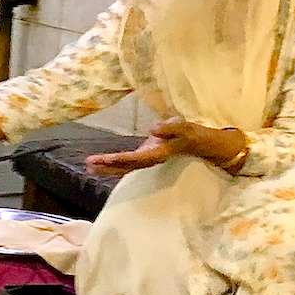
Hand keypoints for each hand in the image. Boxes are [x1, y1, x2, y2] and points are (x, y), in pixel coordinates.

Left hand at [86, 117, 247, 176]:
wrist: (206, 144)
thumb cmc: (196, 135)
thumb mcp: (186, 128)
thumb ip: (171, 128)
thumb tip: (153, 129)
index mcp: (158, 154)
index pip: (132, 158)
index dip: (115, 160)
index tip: (100, 160)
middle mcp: (151, 159)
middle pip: (125, 166)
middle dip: (107, 166)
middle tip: (88, 165)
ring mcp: (149, 159)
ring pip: (126, 166)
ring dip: (109, 167)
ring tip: (90, 167)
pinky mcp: (149, 156)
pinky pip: (130, 162)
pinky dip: (116, 163)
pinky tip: (105, 163)